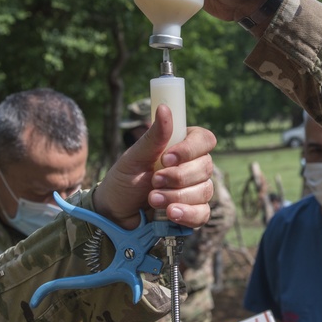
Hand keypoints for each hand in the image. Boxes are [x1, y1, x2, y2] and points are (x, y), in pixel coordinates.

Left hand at [94, 104, 215, 228]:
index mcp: (183, 146)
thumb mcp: (134, 157)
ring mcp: (196, 190)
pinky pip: (202, 213)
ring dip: (176, 196)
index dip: (190, 149)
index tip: (167, 158)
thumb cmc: (124, 179)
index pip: (205, 140)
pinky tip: (170, 213)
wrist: (115, 212)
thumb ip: (153, 136)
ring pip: (204, 191)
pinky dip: (187, 213)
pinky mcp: (194, 212)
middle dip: (177, 177)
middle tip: (153, 181)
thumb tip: (164, 108)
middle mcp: (193, 166)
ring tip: (152, 199)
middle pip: (206, 167)